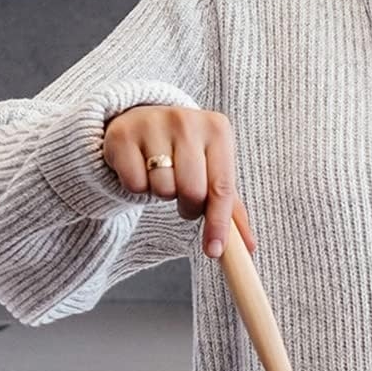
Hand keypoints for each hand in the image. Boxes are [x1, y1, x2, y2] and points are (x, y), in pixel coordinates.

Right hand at [102, 105, 256, 258]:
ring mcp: (153, 124)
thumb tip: (248, 247)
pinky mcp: (123, 134)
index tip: (214, 251)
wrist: (142, 119)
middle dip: (188, 207)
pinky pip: (134, 184)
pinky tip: (141, 169)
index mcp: (217, 129)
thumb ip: (230, 206)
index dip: (218, 223)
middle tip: (184, 200)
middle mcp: (187, 121)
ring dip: (162, 194)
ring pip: (162, 189)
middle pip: (192, 191)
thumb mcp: (212, 168)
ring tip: (161, 176)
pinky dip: (137, 187)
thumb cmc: (185, 151)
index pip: (222, 187)